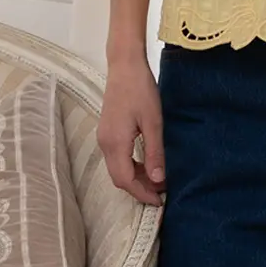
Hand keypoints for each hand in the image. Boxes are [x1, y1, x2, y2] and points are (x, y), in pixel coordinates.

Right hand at [98, 52, 166, 206]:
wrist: (124, 66)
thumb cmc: (141, 90)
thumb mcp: (153, 123)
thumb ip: (155, 153)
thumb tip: (158, 180)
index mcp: (115, 143)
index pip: (125, 180)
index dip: (142, 194)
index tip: (160, 201)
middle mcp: (105, 143)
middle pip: (119, 178)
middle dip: (139, 189)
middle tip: (161, 193)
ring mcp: (104, 137)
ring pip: (117, 168)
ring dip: (136, 177)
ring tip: (157, 179)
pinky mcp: (107, 131)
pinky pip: (116, 158)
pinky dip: (131, 166)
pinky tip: (146, 163)